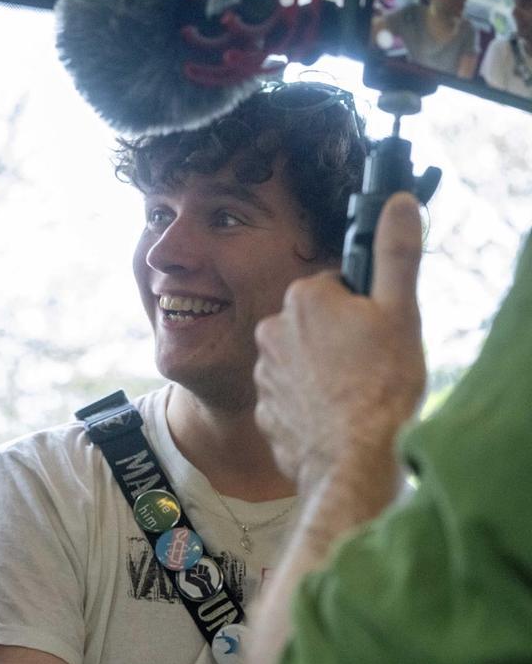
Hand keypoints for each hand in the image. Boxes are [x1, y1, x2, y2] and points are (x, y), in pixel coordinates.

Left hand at [253, 193, 425, 492]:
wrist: (352, 461)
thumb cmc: (380, 386)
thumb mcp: (400, 312)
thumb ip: (395, 253)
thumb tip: (398, 203)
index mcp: (303, 298)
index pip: (334, 288)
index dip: (361, 309)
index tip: (377, 332)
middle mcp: (271, 329)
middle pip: (314, 324)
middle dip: (339, 339)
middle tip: (370, 366)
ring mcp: (263, 373)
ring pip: (301, 361)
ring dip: (323, 373)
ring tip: (354, 395)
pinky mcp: (264, 411)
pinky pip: (292, 398)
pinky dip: (310, 406)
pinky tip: (335, 419)